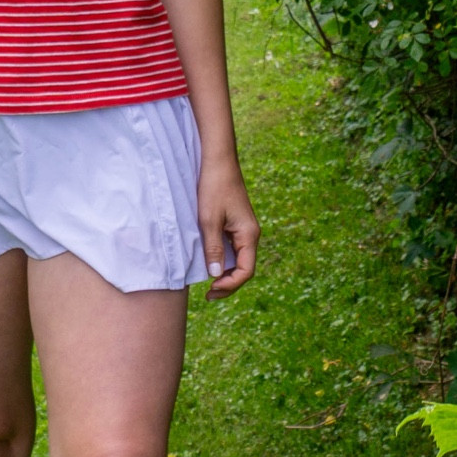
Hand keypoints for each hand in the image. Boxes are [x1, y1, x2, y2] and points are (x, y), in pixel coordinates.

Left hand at [198, 154, 257, 299]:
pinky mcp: (234, 223)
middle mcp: (250, 234)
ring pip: (238, 259)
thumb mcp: (209, 220)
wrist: (217, 160)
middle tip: (208, 295)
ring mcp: (243, 229)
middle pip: (244, 268)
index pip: (246, 271)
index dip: (230, 286)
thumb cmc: (213, 187)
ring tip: (207, 284)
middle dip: (228, 284)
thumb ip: (213, 249)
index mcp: (249, 235)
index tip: (211, 290)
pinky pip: (232, 248)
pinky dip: (222, 259)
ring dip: (225, 273)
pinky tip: (208, 263)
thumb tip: (216, 276)